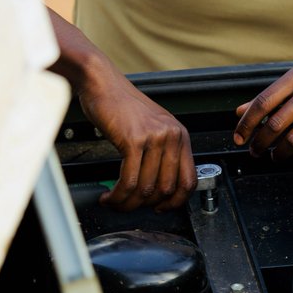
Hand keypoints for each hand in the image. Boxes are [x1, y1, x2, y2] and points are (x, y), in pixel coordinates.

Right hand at [79, 63, 195, 211]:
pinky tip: (109, 196)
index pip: (189, 180)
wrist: (103, 84)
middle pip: (166, 189)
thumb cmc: (123, 106)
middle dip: (145, 205)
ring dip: (127, 203)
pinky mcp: (133, 140)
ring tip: (114, 203)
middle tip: (130, 206)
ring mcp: (154, 138)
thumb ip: (161, 152)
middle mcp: (172, 137)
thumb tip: (157, 188)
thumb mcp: (153, 127)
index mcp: (180, 135)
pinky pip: (129, 180)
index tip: (161, 208)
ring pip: (146, 188)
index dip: (176, 201)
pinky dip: (118, 195)